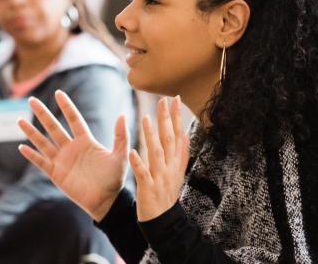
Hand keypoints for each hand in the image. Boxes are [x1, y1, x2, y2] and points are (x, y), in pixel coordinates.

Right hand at [18, 90, 130, 220]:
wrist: (107, 201)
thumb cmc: (114, 179)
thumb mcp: (120, 156)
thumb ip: (121, 136)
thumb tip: (122, 115)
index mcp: (86, 141)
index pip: (74, 119)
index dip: (67, 107)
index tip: (59, 93)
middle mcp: (71, 148)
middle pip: (54, 127)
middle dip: (43, 114)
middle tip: (31, 100)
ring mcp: (62, 161)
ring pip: (43, 143)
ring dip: (32, 132)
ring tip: (20, 121)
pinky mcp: (56, 174)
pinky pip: (41, 162)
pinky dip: (32, 156)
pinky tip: (22, 147)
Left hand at [129, 96, 189, 221]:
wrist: (163, 220)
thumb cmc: (167, 194)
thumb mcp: (178, 173)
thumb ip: (181, 154)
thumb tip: (185, 134)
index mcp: (176, 162)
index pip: (178, 134)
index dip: (176, 116)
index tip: (174, 98)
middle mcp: (170, 167)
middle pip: (169, 140)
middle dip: (166, 119)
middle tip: (162, 100)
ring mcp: (160, 177)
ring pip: (156, 153)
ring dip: (151, 136)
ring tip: (146, 119)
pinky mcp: (148, 188)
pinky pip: (142, 174)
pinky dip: (138, 163)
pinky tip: (132, 152)